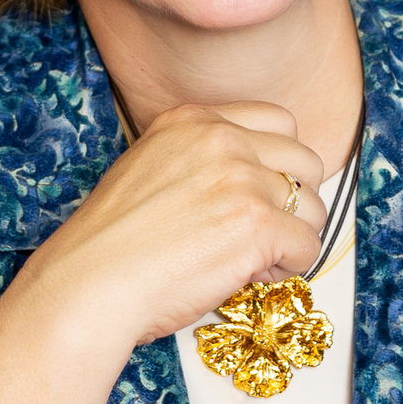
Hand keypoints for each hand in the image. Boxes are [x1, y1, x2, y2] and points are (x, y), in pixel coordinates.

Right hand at [21, 102, 329, 353]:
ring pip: (314, 208)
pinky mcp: (259, 225)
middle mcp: (222, 140)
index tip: (260, 198)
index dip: (279, 167)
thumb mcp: (150, 170)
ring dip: (292, 239)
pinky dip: (288, 269)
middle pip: (306, 162)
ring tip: (251, 261)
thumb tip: (252, 187)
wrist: (88, 283)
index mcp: (193, 120)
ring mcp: (243, 180)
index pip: (279, 123)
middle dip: (294, 203)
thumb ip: (200, 163)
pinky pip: (308, 246)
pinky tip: (248, 277)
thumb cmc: (109, 245)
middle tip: (259, 236)